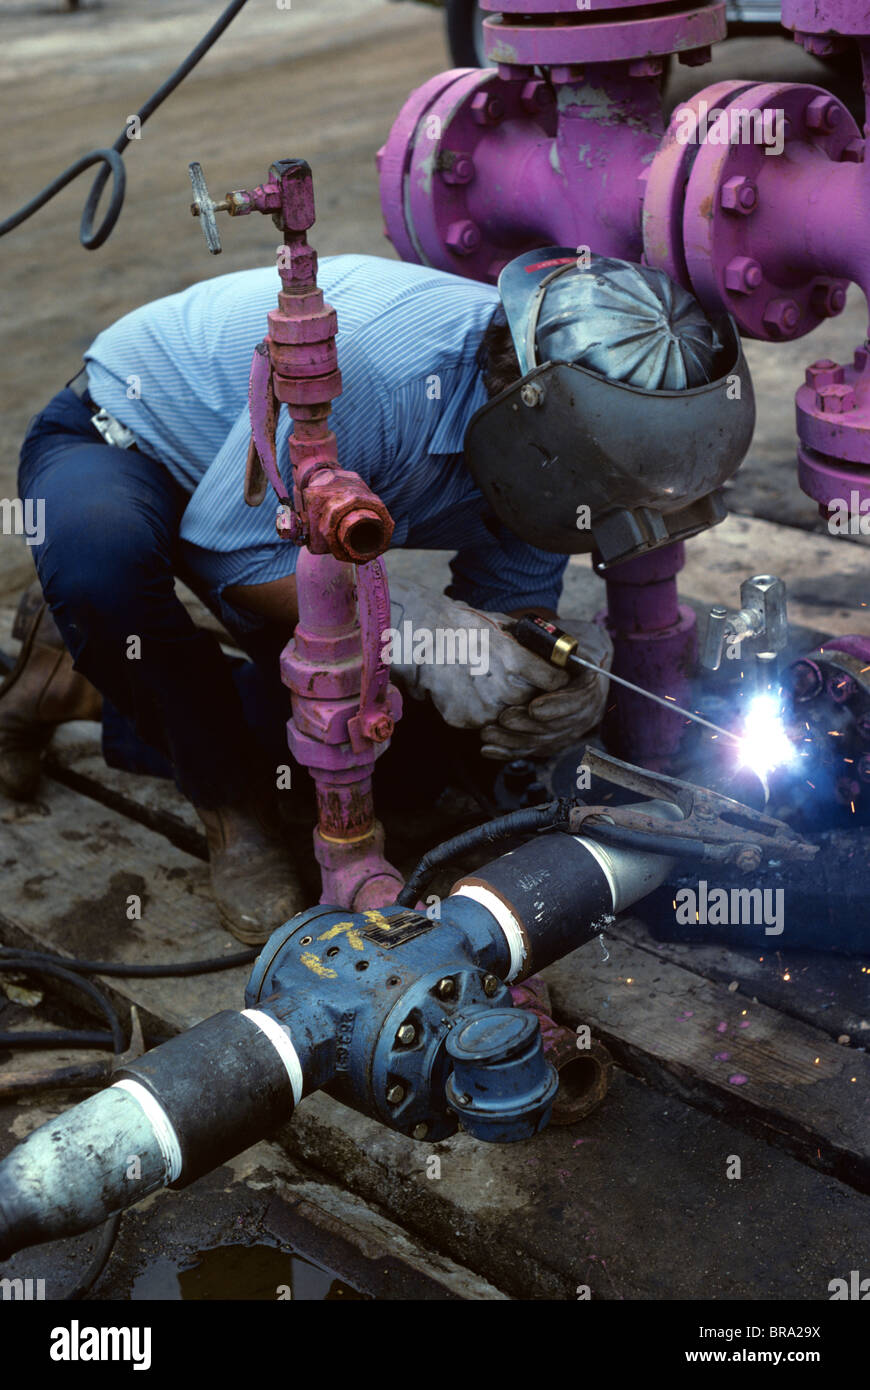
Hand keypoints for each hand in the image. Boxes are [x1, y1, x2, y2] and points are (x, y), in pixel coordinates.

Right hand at [385, 577, 569, 728]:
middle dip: (528, 692)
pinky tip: (468, 691)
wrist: (418, 639)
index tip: (550, 676)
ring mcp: (484, 707)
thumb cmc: (460, 626)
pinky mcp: (466, 719)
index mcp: (514, 660)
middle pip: (533, 701)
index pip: (554, 680)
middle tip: (511, 678)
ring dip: (505, 704)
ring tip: (486, 682)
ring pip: (509, 714)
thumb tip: (554, 651)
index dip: (553, 678)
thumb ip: (528, 642)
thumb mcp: (500, 625)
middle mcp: (502, 687)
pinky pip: (485, 721)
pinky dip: (480, 711)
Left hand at [480, 617, 612, 759]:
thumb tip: (522, 639)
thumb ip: (546, 645)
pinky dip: (509, 751)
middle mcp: (586, 711)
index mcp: (591, 683)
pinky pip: (532, 749)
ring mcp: (571, 729)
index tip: (533, 708)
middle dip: (529, 726)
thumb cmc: (559, 646)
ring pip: (544, 741)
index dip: (557, 706)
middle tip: (503, 719)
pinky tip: (488, 750)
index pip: (580, 700)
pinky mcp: (554, 740)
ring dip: (514, 740)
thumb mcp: (558, 640)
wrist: (572, 662)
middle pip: (560, 726)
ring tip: (488, 733)